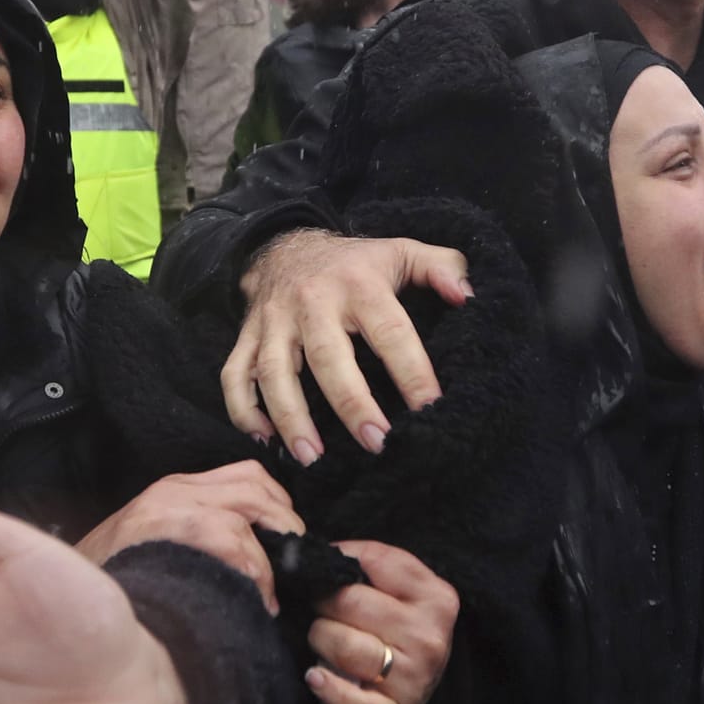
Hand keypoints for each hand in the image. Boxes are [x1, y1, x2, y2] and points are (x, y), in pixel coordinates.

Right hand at [74, 461, 302, 613]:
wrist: (62, 600)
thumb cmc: (114, 583)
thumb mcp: (156, 545)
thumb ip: (201, 539)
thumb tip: (260, 558)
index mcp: (175, 489)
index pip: (247, 477)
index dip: (279, 507)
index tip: (289, 543)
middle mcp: (174, 489)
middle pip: (256, 485)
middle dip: (287, 527)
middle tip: (295, 570)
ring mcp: (169, 506)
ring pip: (250, 510)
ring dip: (273, 557)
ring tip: (272, 593)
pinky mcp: (166, 529)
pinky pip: (234, 541)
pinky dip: (256, 575)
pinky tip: (257, 603)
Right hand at [224, 229, 472, 463]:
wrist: (285, 244)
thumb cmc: (355, 263)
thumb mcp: (402, 252)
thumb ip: (443, 268)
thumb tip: (468, 296)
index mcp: (358, 285)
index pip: (390, 332)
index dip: (412, 371)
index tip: (430, 408)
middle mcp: (312, 303)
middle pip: (328, 358)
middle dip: (351, 404)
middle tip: (377, 444)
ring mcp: (274, 322)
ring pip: (274, 372)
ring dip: (291, 418)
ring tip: (311, 459)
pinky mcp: (247, 337)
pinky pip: (235, 376)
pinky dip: (243, 410)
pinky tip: (265, 440)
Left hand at [302, 541, 456, 703]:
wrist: (413, 688)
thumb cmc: (397, 629)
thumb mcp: (399, 589)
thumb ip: (368, 562)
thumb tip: (311, 551)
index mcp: (437, 596)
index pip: (373, 560)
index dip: (339, 564)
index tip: (330, 573)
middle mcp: (430, 636)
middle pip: (350, 603)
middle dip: (324, 604)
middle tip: (324, 612)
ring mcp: (415, 678)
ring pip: (342, 645)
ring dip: (320, 640)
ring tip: (325, 641)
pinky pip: (350, 700)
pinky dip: (326, 688)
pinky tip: (315, 677)